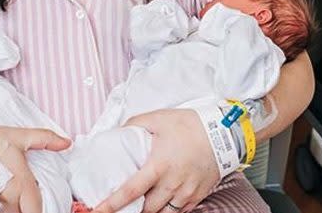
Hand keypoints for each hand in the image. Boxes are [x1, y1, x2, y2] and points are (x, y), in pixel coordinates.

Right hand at [0, 120, 70, 212]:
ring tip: (3, 197)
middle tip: (16, 196)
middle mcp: (4, 198)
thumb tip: (67, 143)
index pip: (35, 210)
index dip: (36, 209)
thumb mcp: (17, 136)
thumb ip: (44, 139)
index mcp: (20, 182)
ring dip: (6, 210)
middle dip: (21, 208)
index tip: (32, 204)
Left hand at [92, 109, 218, 212]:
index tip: (98, 210)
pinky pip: (178, 212)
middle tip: (121, 208)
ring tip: (140, 206)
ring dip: (149, 211)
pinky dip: (167, 210)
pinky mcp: (197, 197)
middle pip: (145, 209)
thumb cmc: (190, 125)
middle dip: (131, 211)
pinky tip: (161, 202)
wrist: (224, 133)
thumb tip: (117, 132)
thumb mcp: (158, 118)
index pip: (130, 191)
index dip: (112, 204)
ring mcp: (185, 193)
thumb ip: (135, 125)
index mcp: (159, 166)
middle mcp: (172, 184)